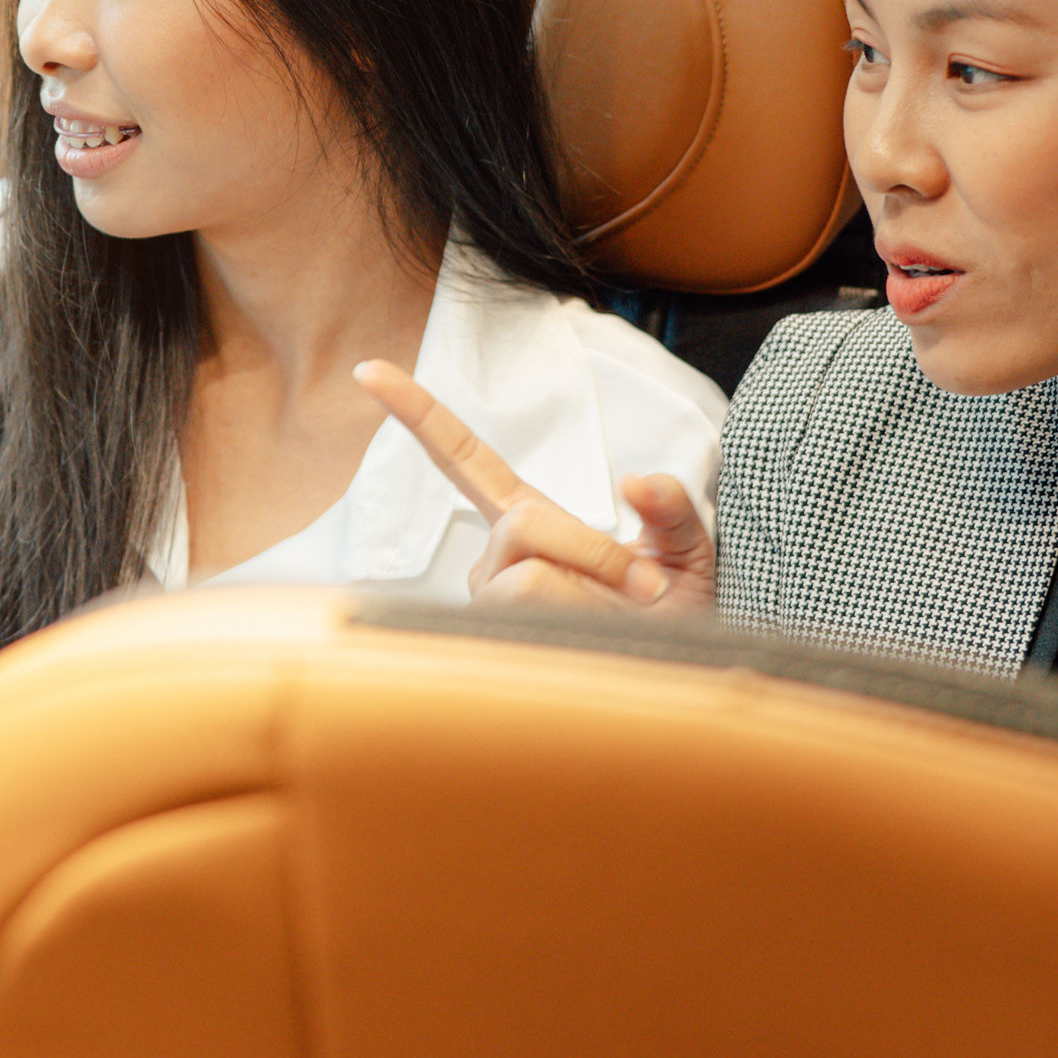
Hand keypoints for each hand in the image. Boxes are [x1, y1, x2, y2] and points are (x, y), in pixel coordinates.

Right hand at [353, 360, 717, 613]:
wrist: (677, 687)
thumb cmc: (674, 620)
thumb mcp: (687, 551)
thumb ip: (672, 508)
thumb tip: (635, 482)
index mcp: (529, 521)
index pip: (465, 460)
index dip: (420, 415)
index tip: (369, 370)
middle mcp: (495, 562)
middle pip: (522, 526)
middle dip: (590, 550)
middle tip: (646, 586)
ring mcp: (489, 607)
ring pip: (529, 580)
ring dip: (592, 591)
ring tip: (618, 618)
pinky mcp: (492, 644)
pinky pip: (534, 617)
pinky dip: (581, 620)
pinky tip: (594, 639)